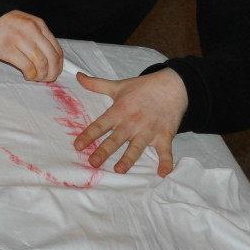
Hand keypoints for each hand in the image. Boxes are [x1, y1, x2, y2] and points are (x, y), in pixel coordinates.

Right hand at [0, 10, 63, 81]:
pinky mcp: (7, 49)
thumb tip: (54, 59)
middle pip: (51, 57)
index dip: (58, 65)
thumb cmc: (7, 25)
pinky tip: (27, 75)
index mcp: (38, 24)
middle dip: (52, 73)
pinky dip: (30, 74)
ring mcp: (18, 39)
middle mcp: (31, 30)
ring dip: (41, 75)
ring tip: (36, 78)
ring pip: (41, 63)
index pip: (57, 49)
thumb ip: (40, 36)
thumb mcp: (27, 23)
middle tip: (47, 79)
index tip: (54, 72)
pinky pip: (26, 66)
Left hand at [72, 68, 187, 176]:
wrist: (172, 85)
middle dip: (104, 151)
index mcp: (119, 111)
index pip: (100, 125)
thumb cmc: (143, 87)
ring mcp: (149, 130)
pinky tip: (163, 173)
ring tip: (119, 170)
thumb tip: (78, 76)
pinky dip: (166, 162)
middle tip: (93, 162)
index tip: (78, 146)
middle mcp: (132, 122)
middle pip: (115, 139)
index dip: (88, 135)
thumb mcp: (118, 86)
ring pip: (136, 148)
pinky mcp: (164, 135)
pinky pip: (165, 151)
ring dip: (128, 159)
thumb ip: (96, 84)